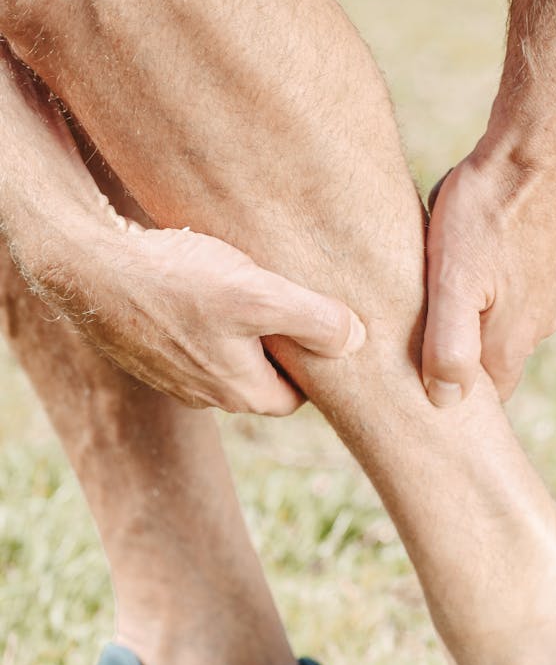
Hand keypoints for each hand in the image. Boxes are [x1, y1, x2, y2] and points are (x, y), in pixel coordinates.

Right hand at [35, 221, 365, 414]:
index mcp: (242, 392)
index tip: (320, 323)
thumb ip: (314, 320)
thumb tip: (358, 340)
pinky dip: (204, 315)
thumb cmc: (175, 281)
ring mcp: (172, 374)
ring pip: (226, 356)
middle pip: (263, 376)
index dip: (314, 361)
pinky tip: (200, 278)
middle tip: (289, 296)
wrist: (88, 268)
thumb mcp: (258, 296)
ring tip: (246, 282)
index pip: (299, 395)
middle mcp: (206, 394)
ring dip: (240, 327)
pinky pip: (191, 339)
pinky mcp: (147, 348)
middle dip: (279, 344)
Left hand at [423, 148, 555, 403]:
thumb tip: (445, 402)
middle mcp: (535, 326)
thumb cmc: (488, 211)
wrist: (536, 148)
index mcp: (511, 342)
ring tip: (419, 298)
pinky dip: (471, 290)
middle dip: (447, 360)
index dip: (445, 402)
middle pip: (485, 366)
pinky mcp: (537, 264)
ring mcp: (541, 294)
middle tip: (403, 344)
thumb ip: (449, 346)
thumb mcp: (454, 281)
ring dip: (456, 320)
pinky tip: (448, 263)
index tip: (407, 390)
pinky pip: (499, 293)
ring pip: (490, 326)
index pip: (480, 402)